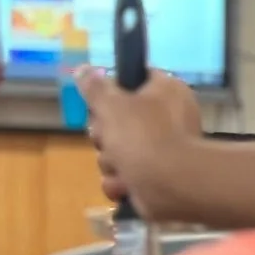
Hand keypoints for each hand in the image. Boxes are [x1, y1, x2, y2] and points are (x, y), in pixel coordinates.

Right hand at [77, 66, 200, 208]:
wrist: (171, 186)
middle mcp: (169, 118)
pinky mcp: (156, 178)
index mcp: (168, 91)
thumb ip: (95, 87)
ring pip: (118, 150)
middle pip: (119, 120)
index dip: (113, 91)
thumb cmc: (143, 136)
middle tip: (106, 137)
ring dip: (110, 161)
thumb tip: (83, 69)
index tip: (100, 102)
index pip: (135, 80)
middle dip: (104, 134)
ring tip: (119, 165)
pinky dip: (121, 182)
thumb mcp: (112, 104)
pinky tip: (124, 184)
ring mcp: (163, 150)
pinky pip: (126, 175)